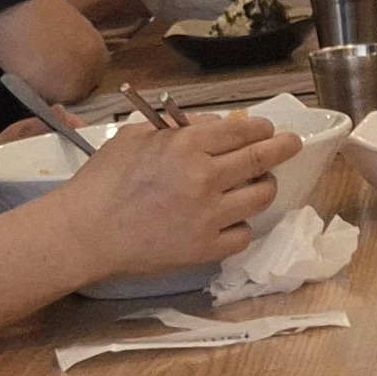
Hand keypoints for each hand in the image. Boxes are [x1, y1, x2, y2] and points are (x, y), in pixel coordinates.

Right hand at [66, 110, 298, 277]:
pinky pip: (243, 235)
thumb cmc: (104, 180)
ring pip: (261, 197)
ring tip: (257, 184)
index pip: (245, 131)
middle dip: (283, 148)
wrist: (85, 232)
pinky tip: (230, 220)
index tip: (269, 130)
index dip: (263, 129)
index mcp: (187, 145)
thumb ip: (179, 128)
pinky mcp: (205, 249)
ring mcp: (209, 216)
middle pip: (262, 159)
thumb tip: (214, 126)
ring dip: (264, 186)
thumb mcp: (137, 136)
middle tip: (291, 145)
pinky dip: (241, 226)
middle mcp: (205, 178)